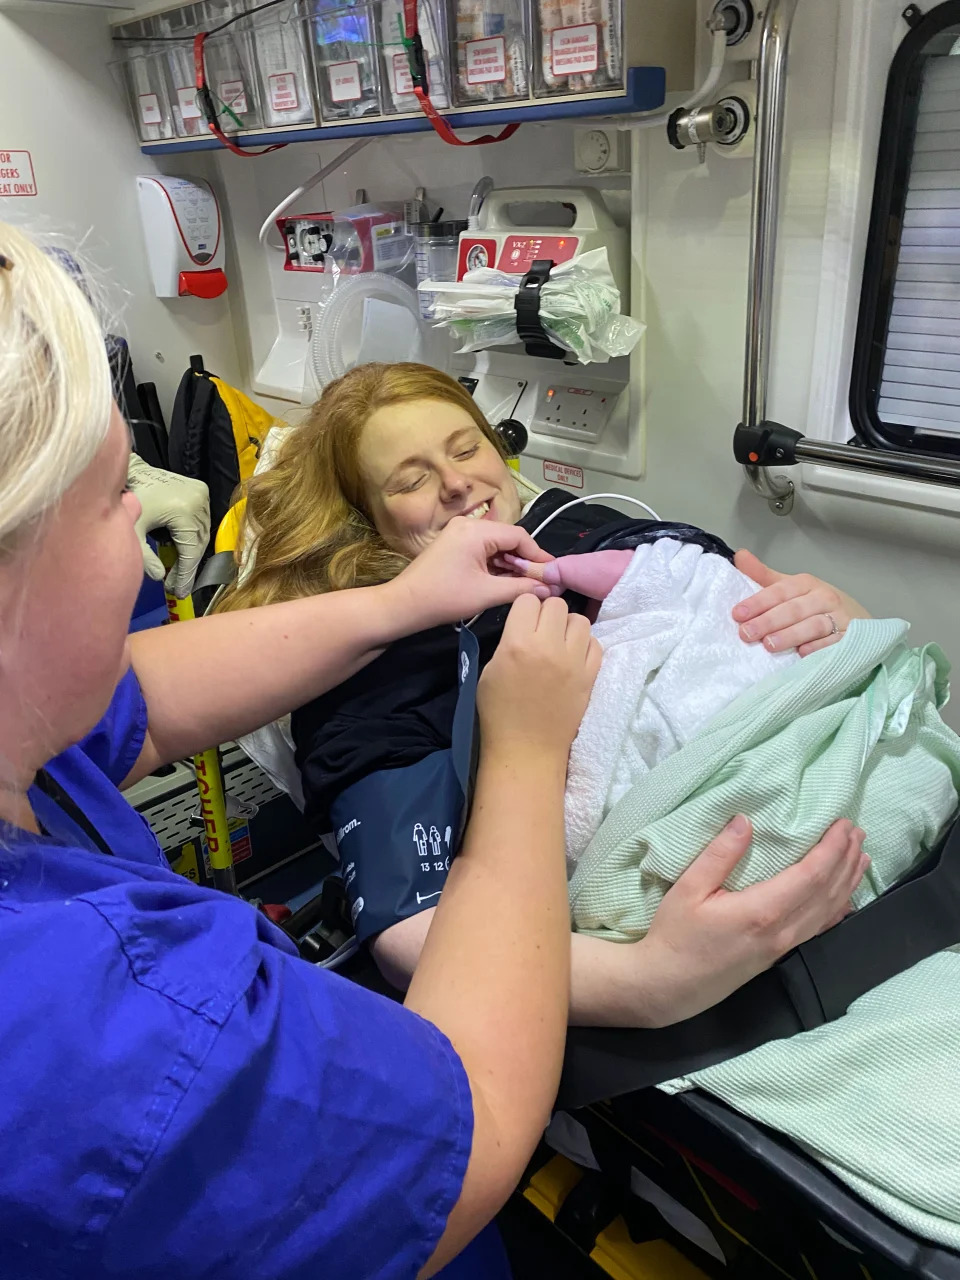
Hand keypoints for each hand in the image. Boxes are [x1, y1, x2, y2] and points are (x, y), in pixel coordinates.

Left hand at [128, 456, 210, 598]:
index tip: (179, 592)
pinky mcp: (200, 490)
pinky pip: (201, 521)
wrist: (131, 470)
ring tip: (175, 569)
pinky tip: (178, 548)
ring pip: (202, 534)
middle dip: (187, 566)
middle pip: (198, 543)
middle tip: (175, 584)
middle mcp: (199, 501)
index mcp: (184, 510)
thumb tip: (161, 577)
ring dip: (190, 552)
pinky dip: (191, 536)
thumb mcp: (132, 531)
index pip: (190, 551)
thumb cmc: (128, 498)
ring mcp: (201, 494)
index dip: (185, 574)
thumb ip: (145, 557)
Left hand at [389, 517, 553, 629]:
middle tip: (541, 582)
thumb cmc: (444, 598)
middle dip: (525, 560)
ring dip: (511, 563)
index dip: (538, 555)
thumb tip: (549, 589)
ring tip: (525, 584)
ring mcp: (459, 532)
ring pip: (496, 544)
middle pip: (508, 538)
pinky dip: (496, 563)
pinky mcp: (453, 544)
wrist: (404, 605)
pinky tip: (505, 580)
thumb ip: (521, 588)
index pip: (519, 536)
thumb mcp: (487, 594)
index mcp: (476, 531)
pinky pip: (483, 549)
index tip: (552, 575)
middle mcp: (468, 525)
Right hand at [478, 595, 601, 758]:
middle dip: (546, 614)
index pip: (528, 601)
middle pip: (557, 605)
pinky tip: (573, 656)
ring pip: (580, 620)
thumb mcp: (489, 671)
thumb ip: (508, 642)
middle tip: (540, 631)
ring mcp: (574, 662)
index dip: (524, 608)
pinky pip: (596, 643)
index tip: (522, 621)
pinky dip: (584, 645)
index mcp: (518, 644)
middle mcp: (549, 647)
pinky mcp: (590, 676)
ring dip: (567, 627)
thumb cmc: (498, 713)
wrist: (527, 749)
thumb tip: (525, 625)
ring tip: (559, 642)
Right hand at [641, 816, 867, 1025]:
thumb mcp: (688, 888)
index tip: (843, 824)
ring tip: (861, 857)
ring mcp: (784, 946)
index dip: (832, 848)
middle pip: (828, 891)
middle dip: (846, 859)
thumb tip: (745, 821)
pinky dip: (838, 909)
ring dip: (847, 881)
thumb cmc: (676, 935)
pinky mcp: (779, 955)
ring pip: (829, 910)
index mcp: (763, 910)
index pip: (812, 874)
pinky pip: (819, 928)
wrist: (669, 985)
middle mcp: (783, 930)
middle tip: (857, 832)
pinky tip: (845, 899)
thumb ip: (719, 855)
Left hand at [733, 550, 871, 655]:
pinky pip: (834, 643)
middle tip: (746, 633)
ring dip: (791, 635)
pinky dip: (819, 648)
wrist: (854, 618)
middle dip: (769, 621)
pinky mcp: (850, 637)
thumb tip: (740, 556)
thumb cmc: (813, 604)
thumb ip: (763, 576)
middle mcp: (824, 598)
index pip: (780, 591)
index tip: (738, 614)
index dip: (759, 602)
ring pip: (814, 625)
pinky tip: (801, 654)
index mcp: (806, 584)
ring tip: (769, 645)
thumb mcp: (789, 588)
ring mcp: (839, 618)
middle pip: (794, 609)